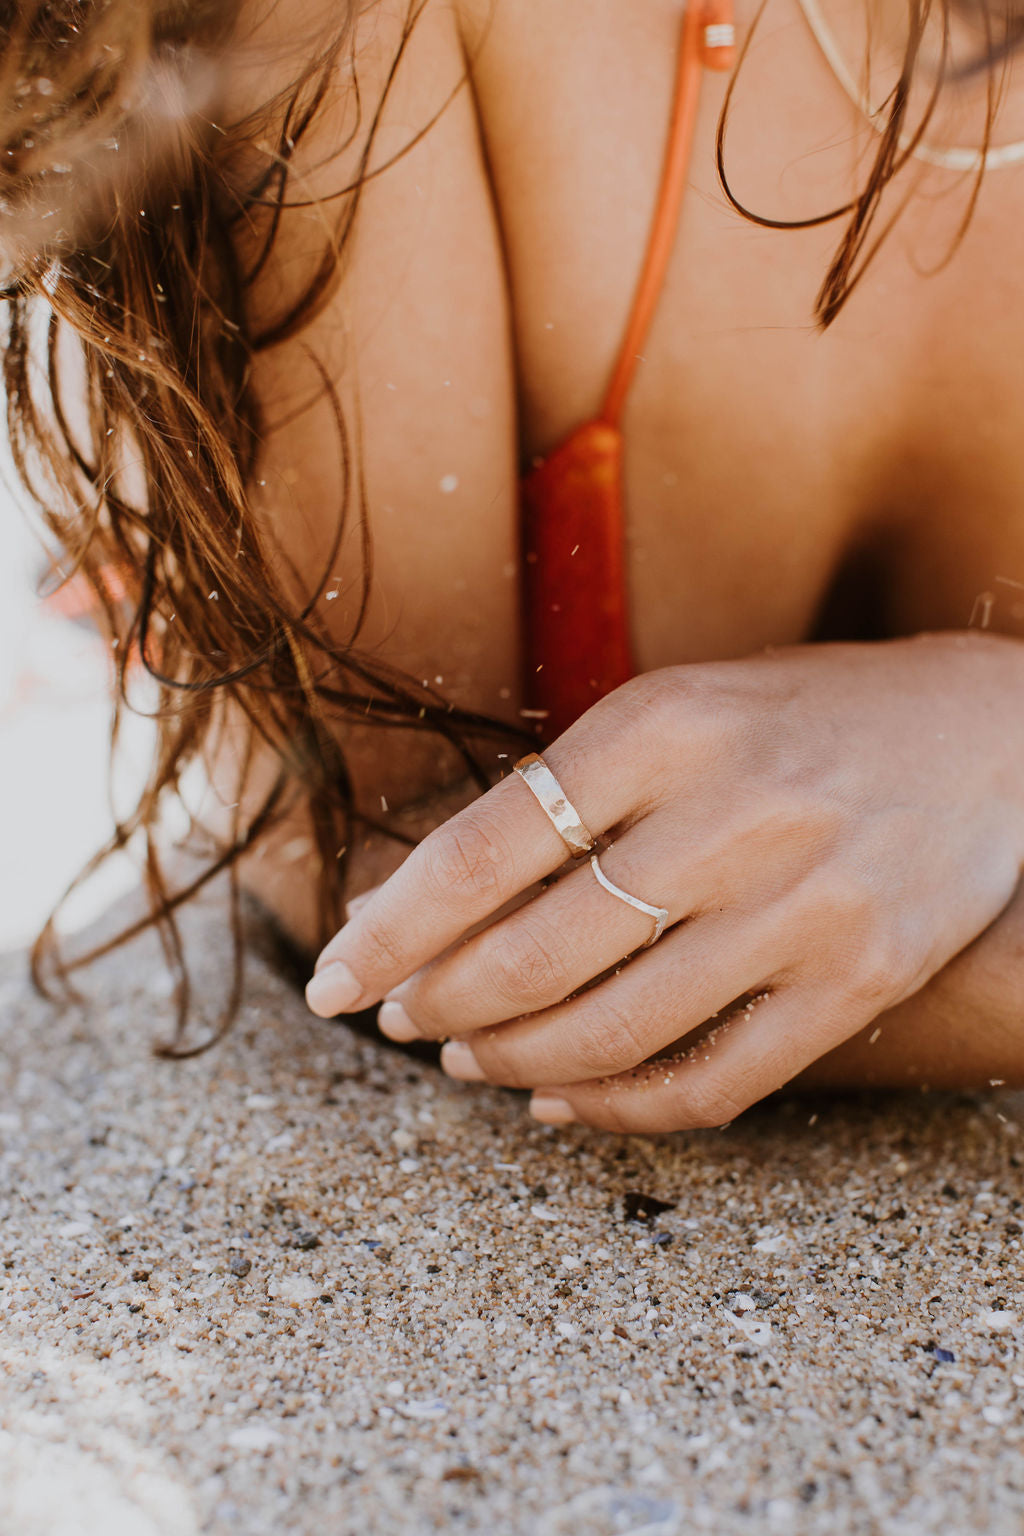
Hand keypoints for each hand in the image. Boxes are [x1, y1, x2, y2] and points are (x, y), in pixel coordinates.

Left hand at [306, 632, 1023, 1130]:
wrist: (990, 735)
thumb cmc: (801, 716)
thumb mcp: (679, 708)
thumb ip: (566, 792)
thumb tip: (422, 898)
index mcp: (667, 724)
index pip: (483, 850)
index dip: (389, 928)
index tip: (332, 975)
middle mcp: (735, 815)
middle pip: (533, 955)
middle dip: (436, 1003)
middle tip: (397, 1018)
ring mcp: (806, 908)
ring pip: (611, 1031)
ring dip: (509, 1060)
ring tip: (463, 1057)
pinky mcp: (859, 984)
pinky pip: (710, 1083)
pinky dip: (614, 1108)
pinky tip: (558, 1099)